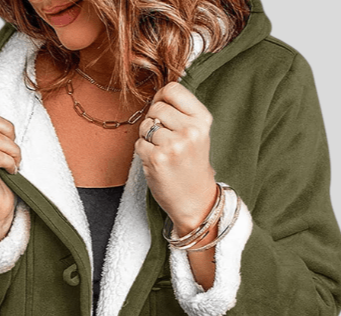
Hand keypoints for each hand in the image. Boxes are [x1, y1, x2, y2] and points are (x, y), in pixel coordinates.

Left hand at [134, 82, 217, 230]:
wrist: (195, 200)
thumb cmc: (192, 166)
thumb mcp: (197, 134)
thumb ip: (181, 112)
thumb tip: (157, 95)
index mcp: (202, 120)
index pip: (173, 89)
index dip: (162, 98)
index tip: (162, 111)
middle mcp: (190, 130)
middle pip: (157, 107)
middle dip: (153, 121)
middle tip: (163, 138)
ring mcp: (173, 145)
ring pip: (146, 126)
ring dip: (147, 138)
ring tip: (161, 151)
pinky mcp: (157, 159)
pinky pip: (139, 144)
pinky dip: (143, 152)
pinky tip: (156, 162)